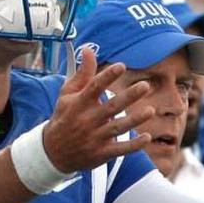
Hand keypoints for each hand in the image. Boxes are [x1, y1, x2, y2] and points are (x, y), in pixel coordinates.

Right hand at [42, 46, 153, 172]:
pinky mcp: (102, 153)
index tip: (121, 66)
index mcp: (79, 104)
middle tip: (145, 86)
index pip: (94, 88)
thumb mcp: (68, 95)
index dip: (107, 76)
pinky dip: (134, 145)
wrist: (52, 152)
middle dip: (129, 96)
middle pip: (111, 107)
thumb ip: (82, 73)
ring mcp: (95, 138)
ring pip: (118, 128)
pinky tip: (147, 137)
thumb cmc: (64, 117)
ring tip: (151, 110)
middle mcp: (87, 120)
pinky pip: (120, 149)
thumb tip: (88, 49)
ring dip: (135, 120)